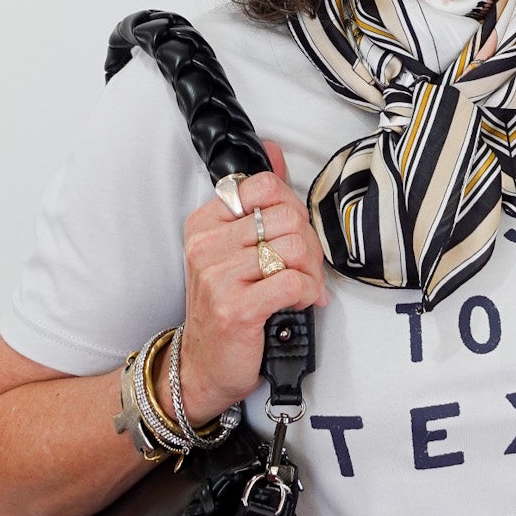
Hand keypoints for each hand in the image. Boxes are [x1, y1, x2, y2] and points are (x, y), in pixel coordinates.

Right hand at [175, 141, 328, 424]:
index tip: (292, 234)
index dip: (293, 208)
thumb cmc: (225, 305)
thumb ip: (256, 199)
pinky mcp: (236, 308)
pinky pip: (294, 283)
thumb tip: (273, 150)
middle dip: (309, 244)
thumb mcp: (234, 247)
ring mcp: (218, 276)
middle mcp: (205, 245)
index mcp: (205, 223)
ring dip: (311, 271)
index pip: (265, 185)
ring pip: (294, 248)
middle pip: (287, 216)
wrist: (204, 365)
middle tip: (305, 267)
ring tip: (303, 287)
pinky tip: (300, 303)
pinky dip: (308, 293)